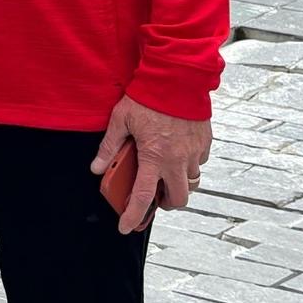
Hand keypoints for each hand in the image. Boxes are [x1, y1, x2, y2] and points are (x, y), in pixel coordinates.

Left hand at [90, 94, 211, 234]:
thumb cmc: (148, 95)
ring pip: (192, 183)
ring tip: (166, 172)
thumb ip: (109, 146)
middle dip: (166, 203)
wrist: (178, 76)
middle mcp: (177, 160)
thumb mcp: (121, 119)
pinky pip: (199, 163)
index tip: (126, 226)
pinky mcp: (205, 142)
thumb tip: (96, 167)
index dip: (133, 216)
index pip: (143, 197)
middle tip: (154, 196)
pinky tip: (177, 152)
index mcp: (154, 157)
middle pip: (177, 199)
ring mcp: (194, 152)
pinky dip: (189, 164)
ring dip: (179, 183)